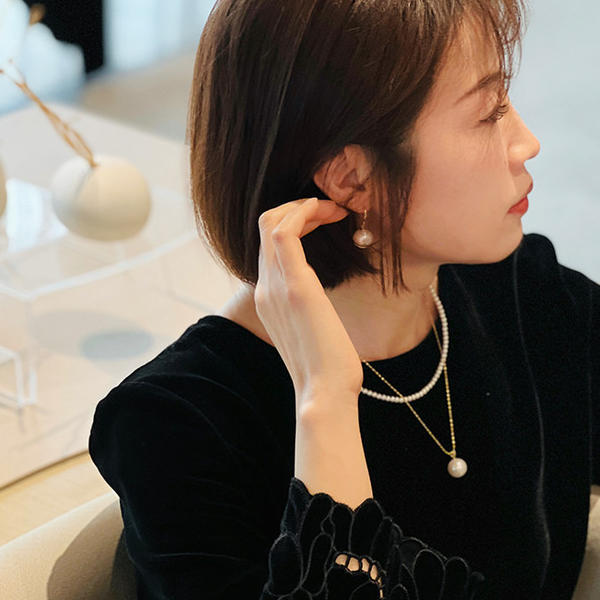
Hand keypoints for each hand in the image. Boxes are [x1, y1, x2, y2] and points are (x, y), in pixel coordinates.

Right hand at [255, 198, 362, 402]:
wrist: (325, 392)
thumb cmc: (328, 368)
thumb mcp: (314, 332)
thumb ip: (310, 312)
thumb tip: (324, 307)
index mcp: (268, 299)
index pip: (269, 246)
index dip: (296, 223)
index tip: (327, 221)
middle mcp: (265, 289)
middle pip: (266, 227)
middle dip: (300, 209)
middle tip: (334, 209)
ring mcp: (275, 286)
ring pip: (272, 222)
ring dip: (305, 206)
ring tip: (335, 207)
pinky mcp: (295, 286)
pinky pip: (284, 233)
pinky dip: (303, 212)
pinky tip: (326, 209)